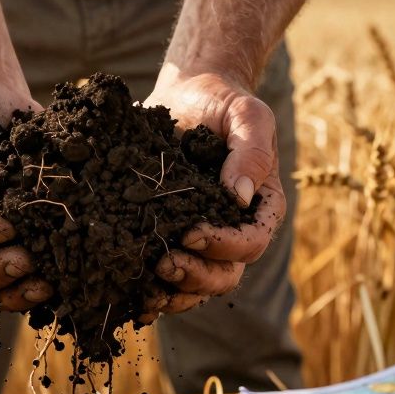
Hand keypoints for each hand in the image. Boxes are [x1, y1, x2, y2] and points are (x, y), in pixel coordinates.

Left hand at [141, 70, 286, 315]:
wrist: (189, 94)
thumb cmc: (223, 102)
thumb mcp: (247, 115)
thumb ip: (251, 150)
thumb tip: (239, 197)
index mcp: (260, 207)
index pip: (250, 242)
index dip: (223, 245)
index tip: (191, 233)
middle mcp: (234, 231)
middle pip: (225, 275)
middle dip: (196, 276)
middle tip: (164, 263)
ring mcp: (203, 240)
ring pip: (198, 285)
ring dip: (175, 293)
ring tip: (147, 287)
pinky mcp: (171, 238)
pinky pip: (170, 279)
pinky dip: (154, 293)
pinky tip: (134, 299)